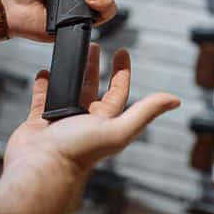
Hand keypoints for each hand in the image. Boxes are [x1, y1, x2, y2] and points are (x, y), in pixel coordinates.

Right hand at [0, 45, 179, 213]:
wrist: (41, 168)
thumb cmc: (78, 153)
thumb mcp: (117, 129)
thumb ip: (145, 112)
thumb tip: (175, 100)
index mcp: (105, 122)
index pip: (118, 91)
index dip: (121, 71)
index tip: (122, 51)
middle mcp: (84, 120)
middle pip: (92, 86)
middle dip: (94, 65)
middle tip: (94, 45)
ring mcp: (61, 120)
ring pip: (67, 90)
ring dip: (70, 72)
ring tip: (69, 53)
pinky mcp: (39, 122)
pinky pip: (42, 98)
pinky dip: (44, 84)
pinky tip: (45, 72)